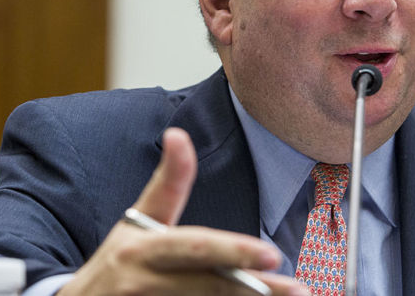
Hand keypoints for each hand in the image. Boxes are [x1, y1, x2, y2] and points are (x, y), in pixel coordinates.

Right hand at [58, 127, 308, 295]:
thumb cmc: (118, 262)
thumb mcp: (137, 220)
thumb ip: (167, 183)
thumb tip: (178, 133)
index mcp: (142, 250)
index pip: (194, 247)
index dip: (232, 252)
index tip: (270, 254)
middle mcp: (144, 283)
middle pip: (207, 287)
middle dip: (252, 288)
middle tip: (296, 289)